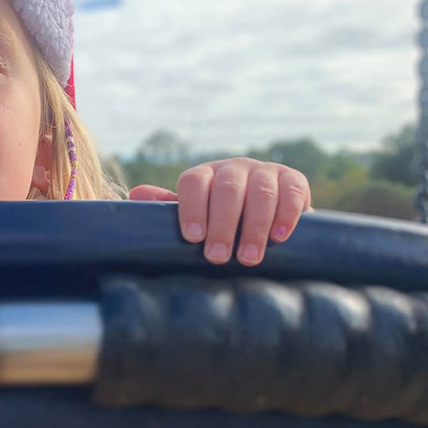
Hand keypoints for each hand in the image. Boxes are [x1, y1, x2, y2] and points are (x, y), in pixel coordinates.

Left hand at [128, 157, 311, 264]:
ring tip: (248, 258)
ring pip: (260, 192)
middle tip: (217, 258)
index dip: (192, 208)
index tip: (193, 238)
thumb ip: (168, 207)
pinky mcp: (293, 180)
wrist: (267, 212)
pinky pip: (291, 192)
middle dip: (223, 225)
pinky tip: (279, 237)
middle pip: (227, 188)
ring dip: (255, 226)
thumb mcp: (195, 213)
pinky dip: (286, 214)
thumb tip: (134, 195)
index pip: (193, 182)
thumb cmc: (219, 218)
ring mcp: (264, 172)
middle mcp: (234, 169)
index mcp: (205, 176)